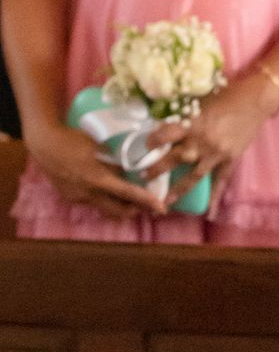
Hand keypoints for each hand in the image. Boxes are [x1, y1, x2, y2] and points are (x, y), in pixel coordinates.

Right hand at [28, 117, 169, 218]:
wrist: (45, 146)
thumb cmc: (73, 141)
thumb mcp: (99, 147)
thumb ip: (114, 160)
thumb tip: (129, 168)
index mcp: (97, 179)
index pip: (127, 193)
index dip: (145, 200)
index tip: (161, 207)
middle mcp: (89, 194)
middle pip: (118, 210)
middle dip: (136, 210)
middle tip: (151, 206)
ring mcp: (79, 199)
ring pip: (105, 208)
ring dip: (120, 205)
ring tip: (134, 199)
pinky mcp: (72, 198)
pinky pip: (93, 202)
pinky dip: (105, 199)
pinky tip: (109, 189)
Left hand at [149, 72, 278, 207]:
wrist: (257, 98)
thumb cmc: (229, 94)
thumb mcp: (203, 100)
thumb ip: (187, 115)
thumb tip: (169, 122)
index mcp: (193, 123)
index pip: (165, 135)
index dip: (153, 140)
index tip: (146, 145)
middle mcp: (202, 141)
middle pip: (174, 159)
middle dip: (157, 168)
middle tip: (144, 175)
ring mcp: (216, 153)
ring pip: (192, 176)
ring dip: (177, 189)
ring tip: (164, 200)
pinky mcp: (230, 159)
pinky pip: (220, 181)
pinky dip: (215, 198)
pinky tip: (209, 212)